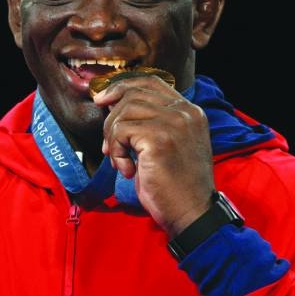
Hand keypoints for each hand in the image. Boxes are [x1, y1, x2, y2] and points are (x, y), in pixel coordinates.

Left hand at [93, 76, 214, 236]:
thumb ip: (152, 123)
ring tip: (119, 160)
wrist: (192, 213)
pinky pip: (121, 132)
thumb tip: (113, 105)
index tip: (102, 100)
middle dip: (111, 117)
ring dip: (113, 137)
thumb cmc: (176, 185)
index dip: (122, 87)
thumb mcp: (170, 145)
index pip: (151, 82)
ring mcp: (174, 123)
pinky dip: (116, 152)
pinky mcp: (159, 138)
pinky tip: (127, 170)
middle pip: (134, 93)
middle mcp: (185, 111)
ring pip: (124, 111)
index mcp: (190, 111)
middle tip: (109, 145)